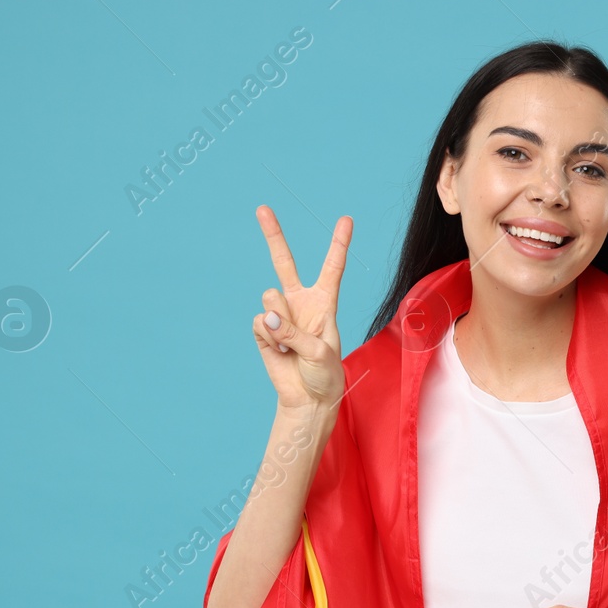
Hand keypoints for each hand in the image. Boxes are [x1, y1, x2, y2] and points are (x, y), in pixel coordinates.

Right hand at [251, 205, 352, 411]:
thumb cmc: (325, 375)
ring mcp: (280, 315)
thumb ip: (295, 332)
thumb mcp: (321, 353)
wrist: (308, 399)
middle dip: (273, 235)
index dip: (339, 244)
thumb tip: (269, 317)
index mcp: (324, 303)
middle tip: (262, 208)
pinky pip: (261, 322)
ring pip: (270, 297)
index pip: (332, 268)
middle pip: (284, 262)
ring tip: (291, 343)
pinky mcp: (264, 330)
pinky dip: (270, 337)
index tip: (347, 219)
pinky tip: (280, 351)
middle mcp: (300, 303)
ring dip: (281, 320)